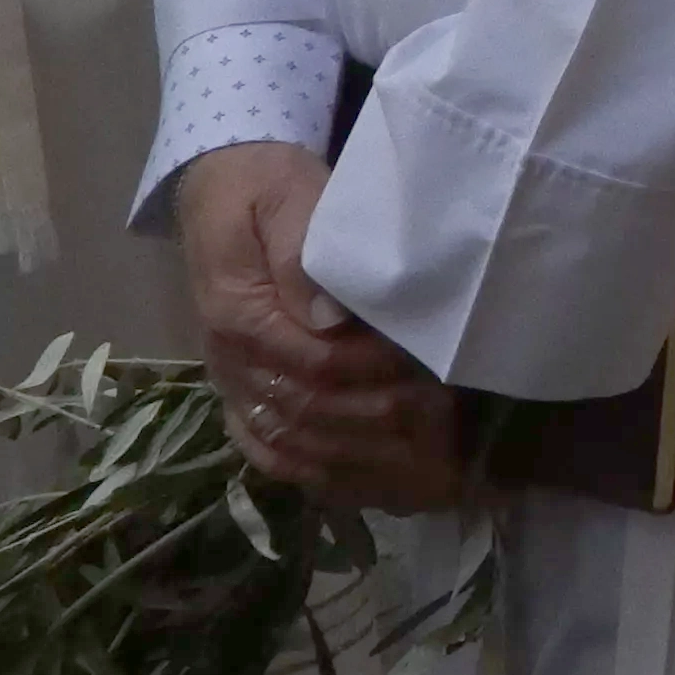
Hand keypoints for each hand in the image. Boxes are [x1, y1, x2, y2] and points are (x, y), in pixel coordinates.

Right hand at [176, 142, 462, 513]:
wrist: (226, 190)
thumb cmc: (269, 189)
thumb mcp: (288, 195)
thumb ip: (303, 251)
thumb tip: (328, 316)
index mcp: (238, 313)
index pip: (314, 364)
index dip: (376, 373)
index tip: (429, 367)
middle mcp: (230, 363)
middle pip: (310, 414)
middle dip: (383, 422)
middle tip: (447, 421)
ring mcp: (234, 387)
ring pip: (296, 447)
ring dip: (365, 460)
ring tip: (431, 465)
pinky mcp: (243, 399)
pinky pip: (276, 456)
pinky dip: (328, 477)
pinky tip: (380, 486)